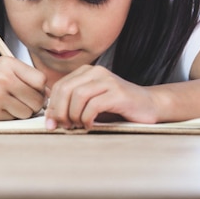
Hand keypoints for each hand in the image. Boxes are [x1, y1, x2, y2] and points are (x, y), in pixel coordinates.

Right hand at [0, 56, 46, 120]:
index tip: (32, 92)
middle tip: (19, 101)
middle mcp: (2, 77)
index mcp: (7, 63)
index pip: (41, 80)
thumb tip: (50, 94)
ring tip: (6, 104)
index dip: (40, 89)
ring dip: (21, 112)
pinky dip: (9, 117)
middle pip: (37, 99)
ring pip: (28, 112)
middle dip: (32, 104)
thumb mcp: (1, 69)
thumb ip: (25, 77)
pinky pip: (14, 120)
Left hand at [44, 65, 160, 129]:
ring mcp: (108, 81)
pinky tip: (90, 125)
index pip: (59, 86)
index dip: (52, 106)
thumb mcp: (90, 103)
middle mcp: (96, 72)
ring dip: (74, 115)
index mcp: (86, 72)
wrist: (149, 105)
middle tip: (63, 126)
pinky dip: (88, 118)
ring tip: (78, 126)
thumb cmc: (118, 107)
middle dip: (60, 111)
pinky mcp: (118, 93)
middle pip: (65, 89)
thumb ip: (72, 104)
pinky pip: (94, 105)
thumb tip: (49, 116)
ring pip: (78, 96)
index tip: (51, 123)